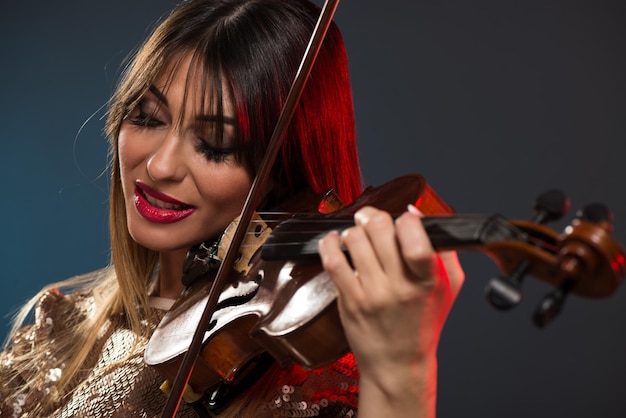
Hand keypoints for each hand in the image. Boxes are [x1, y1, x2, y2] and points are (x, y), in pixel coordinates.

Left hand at [318, 206, 463, 415]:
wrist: (398, 364)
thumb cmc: (423, 323)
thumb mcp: (448, 287)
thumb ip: (442, 249)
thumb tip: (415, 213)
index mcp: (427, 280)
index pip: (414, 236)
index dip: (405, 219)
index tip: (402, 221)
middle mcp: (399, 287)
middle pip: (380, 229)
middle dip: (374, 217)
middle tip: (372, 220)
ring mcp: (372, 294)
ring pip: (355, 240)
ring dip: (355, 231)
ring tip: (359, 236)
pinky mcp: (349, 300)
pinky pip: (333, 261)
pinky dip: (330, 243)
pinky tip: (335, 241)